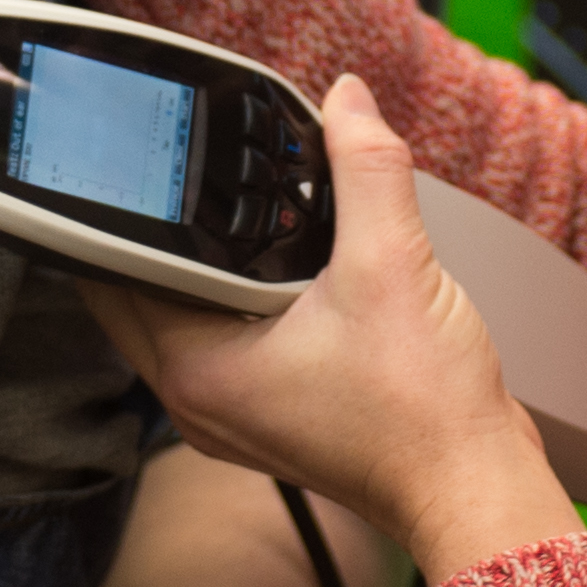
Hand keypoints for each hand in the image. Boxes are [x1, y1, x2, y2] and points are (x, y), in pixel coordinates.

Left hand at [87, 79, 583, 585]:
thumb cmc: (427, 414)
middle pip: (140, 290)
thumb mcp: (394, 264)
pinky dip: (238, 297)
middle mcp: (197, 399)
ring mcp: (231, 413)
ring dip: (204, 263)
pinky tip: (280, 262)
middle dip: (164, 227)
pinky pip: (224, 339)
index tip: (141, 153)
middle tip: (193, 166)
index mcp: (196, 368)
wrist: (473, 487)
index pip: (113, 269)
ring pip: (183, 314)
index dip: (124, 203)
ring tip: (239, 205)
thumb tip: (347, 100)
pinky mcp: (267, 415)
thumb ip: (366, 169)